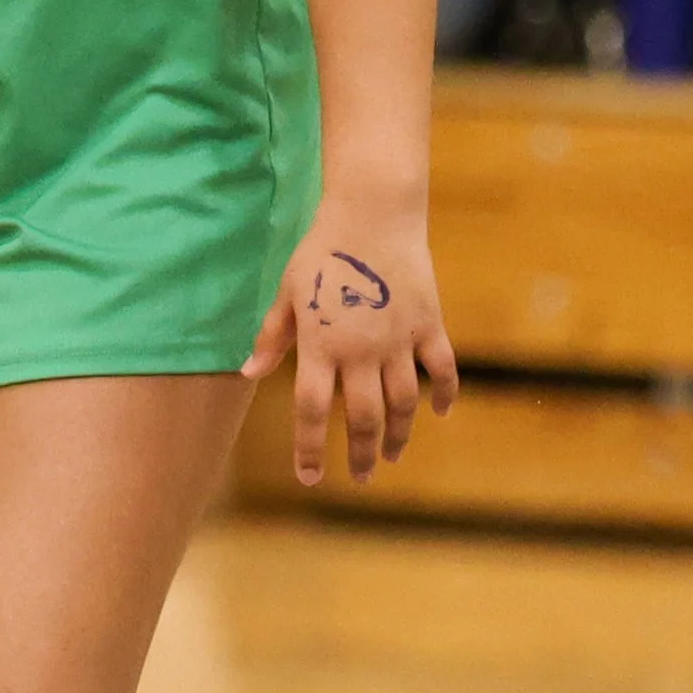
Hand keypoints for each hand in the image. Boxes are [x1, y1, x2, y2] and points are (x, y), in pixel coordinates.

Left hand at [244, 198, 460, 486]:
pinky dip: (444, 394)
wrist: (372, 213)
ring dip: (398, 434)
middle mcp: (360, 350)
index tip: (309, 478)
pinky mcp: (428, 323)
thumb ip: (272, 336)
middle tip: (359, 477)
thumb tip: (248, 372)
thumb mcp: (287, 292)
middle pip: (362, 417)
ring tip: (391, 455)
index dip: (309, 449)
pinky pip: (442, 369)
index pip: (312, 411)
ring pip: (403, 402)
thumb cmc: (322, 252)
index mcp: (320, 345)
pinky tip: (439, 413)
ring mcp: (398, 339)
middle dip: (360, 454)